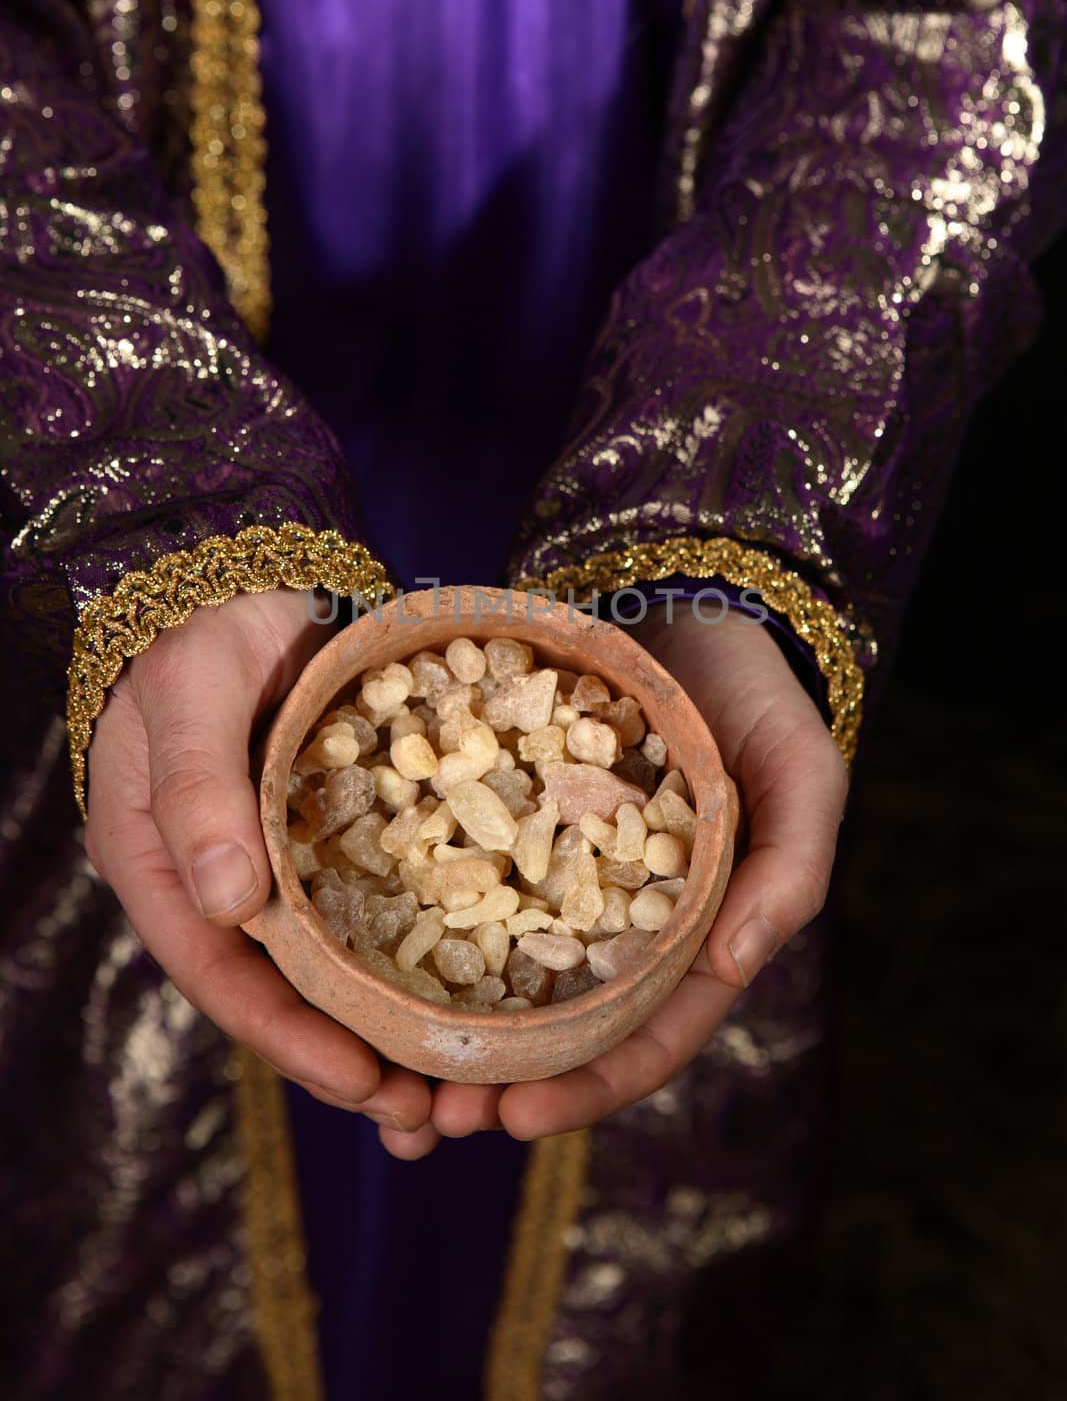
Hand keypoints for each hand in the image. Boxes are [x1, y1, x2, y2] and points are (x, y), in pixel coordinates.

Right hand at [84, 589, 431, 1133]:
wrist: (251, 566)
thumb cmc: (203, 627)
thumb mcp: (190, 697)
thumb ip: (200, 792)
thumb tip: (230, 906)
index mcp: (160, 865)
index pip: (221, 975)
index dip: (288, 1037)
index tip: (361, 1082)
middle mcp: (219, 879)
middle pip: (280, 993)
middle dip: (348, 1060)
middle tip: (426, 1118)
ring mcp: (276, 859)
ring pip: (331, 966)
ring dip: (387, 1028)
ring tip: (458, 1093)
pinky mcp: (331, 834)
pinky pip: (371, 909)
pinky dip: (412, 957)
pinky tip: (472, 991)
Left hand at [386, 606, 846, 1157]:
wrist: (693, 604)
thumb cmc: (762, 694)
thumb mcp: (802, 772)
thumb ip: (789, 867)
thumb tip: (735, 968)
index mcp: (696, 933)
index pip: (648, 1036)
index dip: (588, 1085)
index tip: (516, 1116)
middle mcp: (623, 921)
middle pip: (564, 1027)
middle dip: (501, 1082)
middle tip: (429, 1119)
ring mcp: (566, 876)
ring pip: (507, 975)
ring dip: (453, 1030)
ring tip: (383, 1068)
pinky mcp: (516, 824)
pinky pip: (469, 887)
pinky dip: (428, 931)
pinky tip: (367, 956)